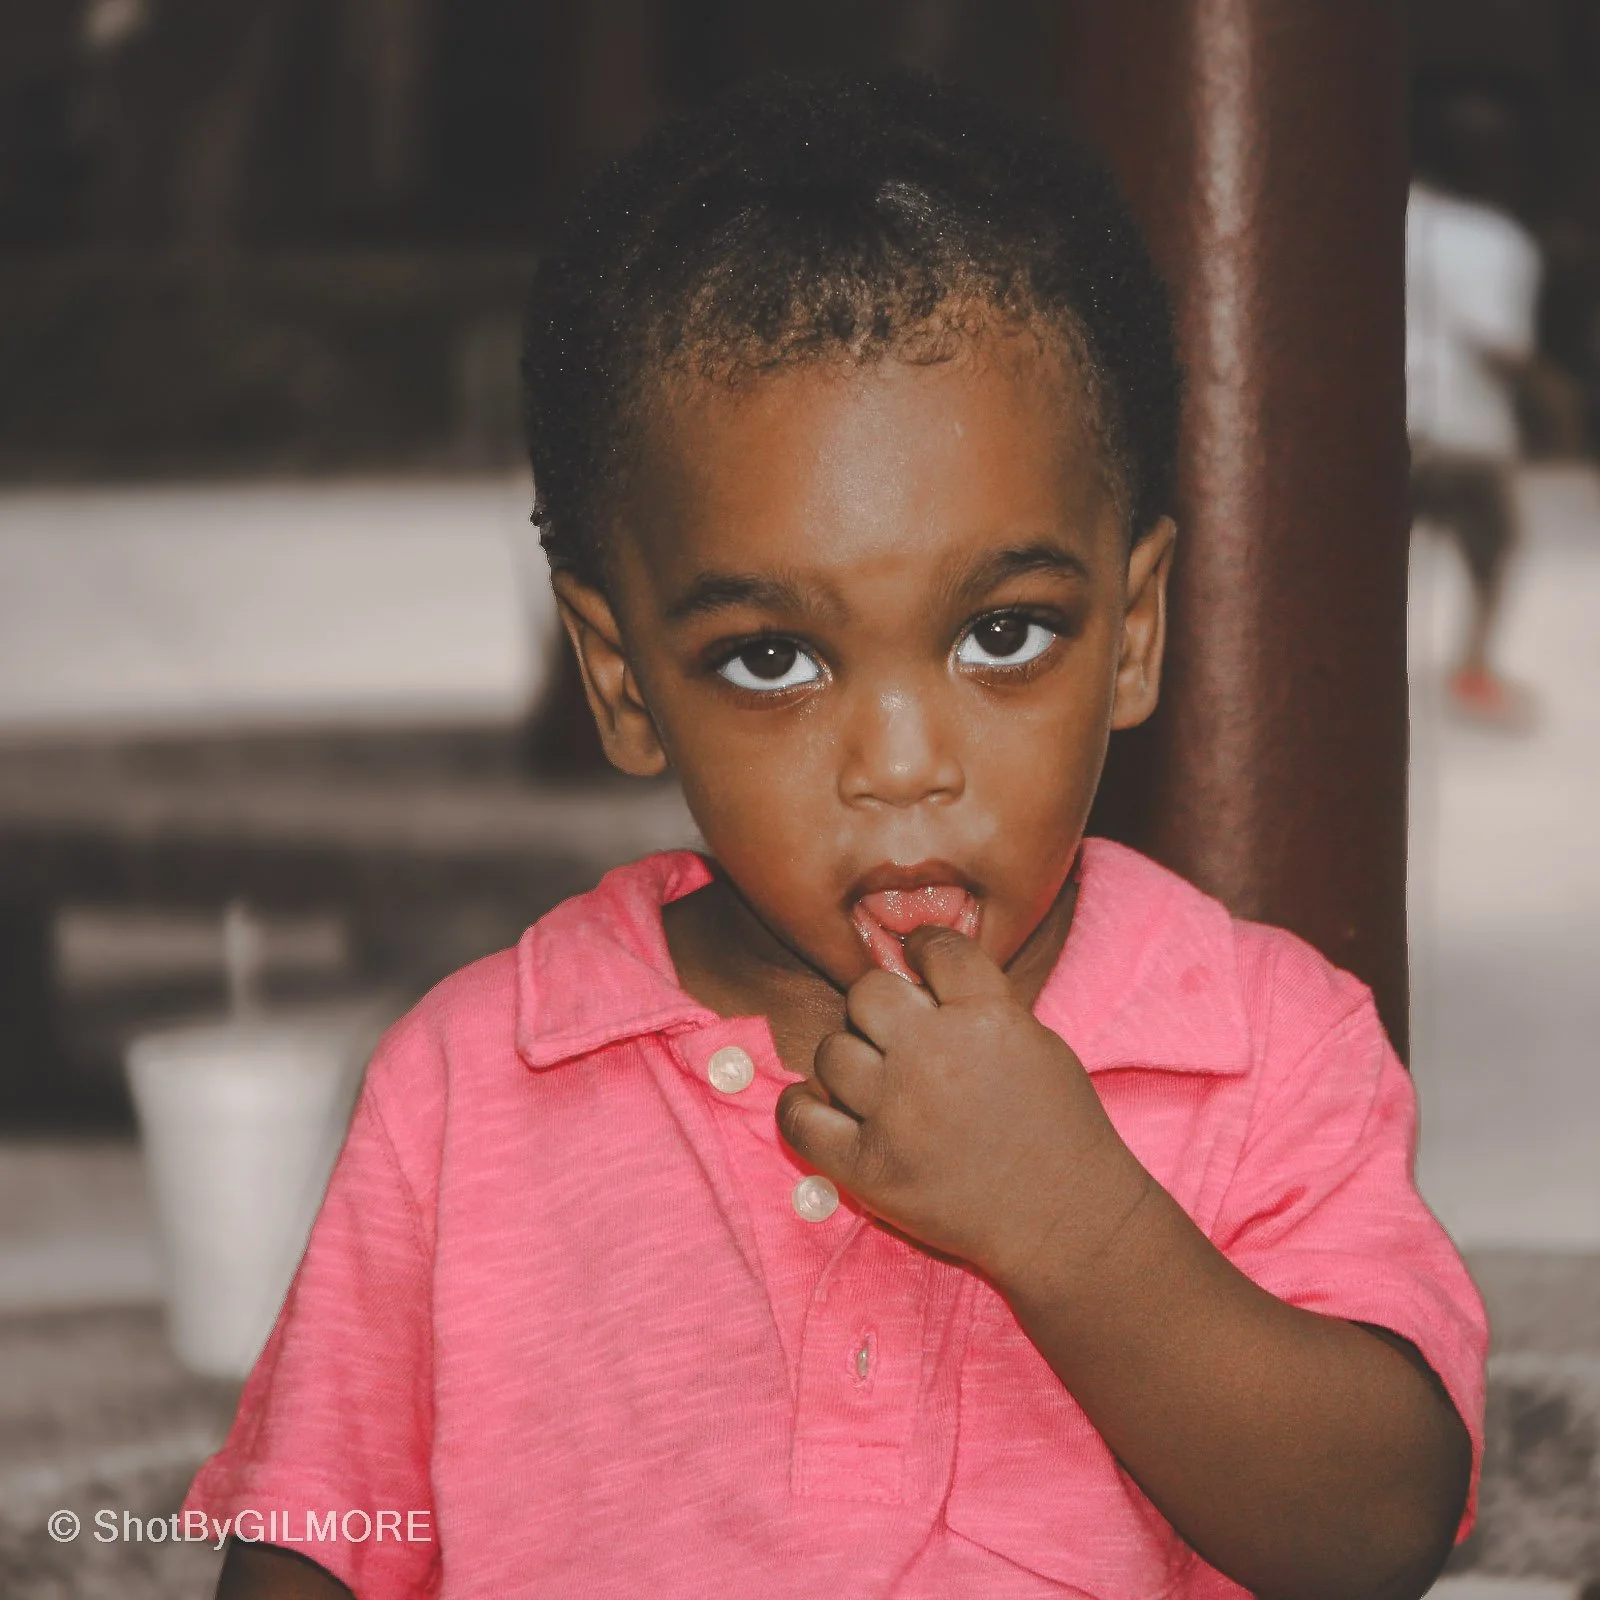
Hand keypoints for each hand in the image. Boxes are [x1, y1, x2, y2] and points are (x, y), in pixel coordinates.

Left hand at [776, 927, 1150, 1297]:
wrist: (1065, 1220)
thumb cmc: (1059, 1129)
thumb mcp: (1037, 1042)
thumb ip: (979, 1003)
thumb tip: (921, 975)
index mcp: (986, 1017)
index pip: (934, 947)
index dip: (924, 950)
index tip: (919, 963)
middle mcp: (934, 1055)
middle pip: (867, 993)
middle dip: (880, 1008)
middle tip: (896, 1036)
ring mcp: (895, 1112)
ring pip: (831, 1051)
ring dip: (850, 1062)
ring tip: (875, 1084)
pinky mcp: (868, 1167)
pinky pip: (800, 1118)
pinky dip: (802, 1108)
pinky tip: (822, 1107)